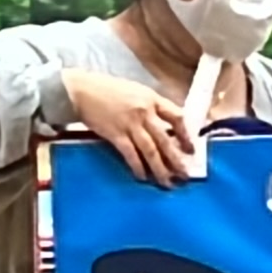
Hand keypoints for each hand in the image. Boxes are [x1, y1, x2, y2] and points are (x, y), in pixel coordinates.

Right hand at [65, 70, 193, 186]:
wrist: (81, 90)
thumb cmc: (107, 89)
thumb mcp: (135, 91)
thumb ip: (150, 106)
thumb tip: (164, 126)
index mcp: (151, 98)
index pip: (177, 117)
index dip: (186, 135)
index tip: (190, 149)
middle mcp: (144, 112)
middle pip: (165, 140)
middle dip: (176, 160)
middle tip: (185, 175)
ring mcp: (130, 124)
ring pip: (151, 151)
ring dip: (160, 169)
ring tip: (168, 183)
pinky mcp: (115, 134)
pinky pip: (131, 154)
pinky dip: (138, 167)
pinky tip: (143, 178)